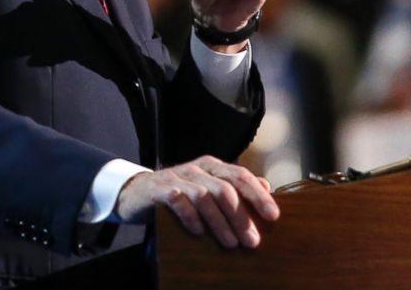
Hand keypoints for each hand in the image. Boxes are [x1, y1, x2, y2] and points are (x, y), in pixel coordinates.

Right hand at [115, 155, 279, 247]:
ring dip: (220, 222)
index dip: (258, 195)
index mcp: (213, 166)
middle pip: (225, 189)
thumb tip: (266, 186)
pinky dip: (190, 217)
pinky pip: (178, 201)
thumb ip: (235, 185)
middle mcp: (197, 169)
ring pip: (204, 196)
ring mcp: (178, 177)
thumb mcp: (208, 186)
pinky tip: (198, 232)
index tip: (273, 216)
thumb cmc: (179, 193)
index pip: (241, 176)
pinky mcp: (159, 189)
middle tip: (252, 240)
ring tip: (230, 243)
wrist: (137, 192)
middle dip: (241, 216)